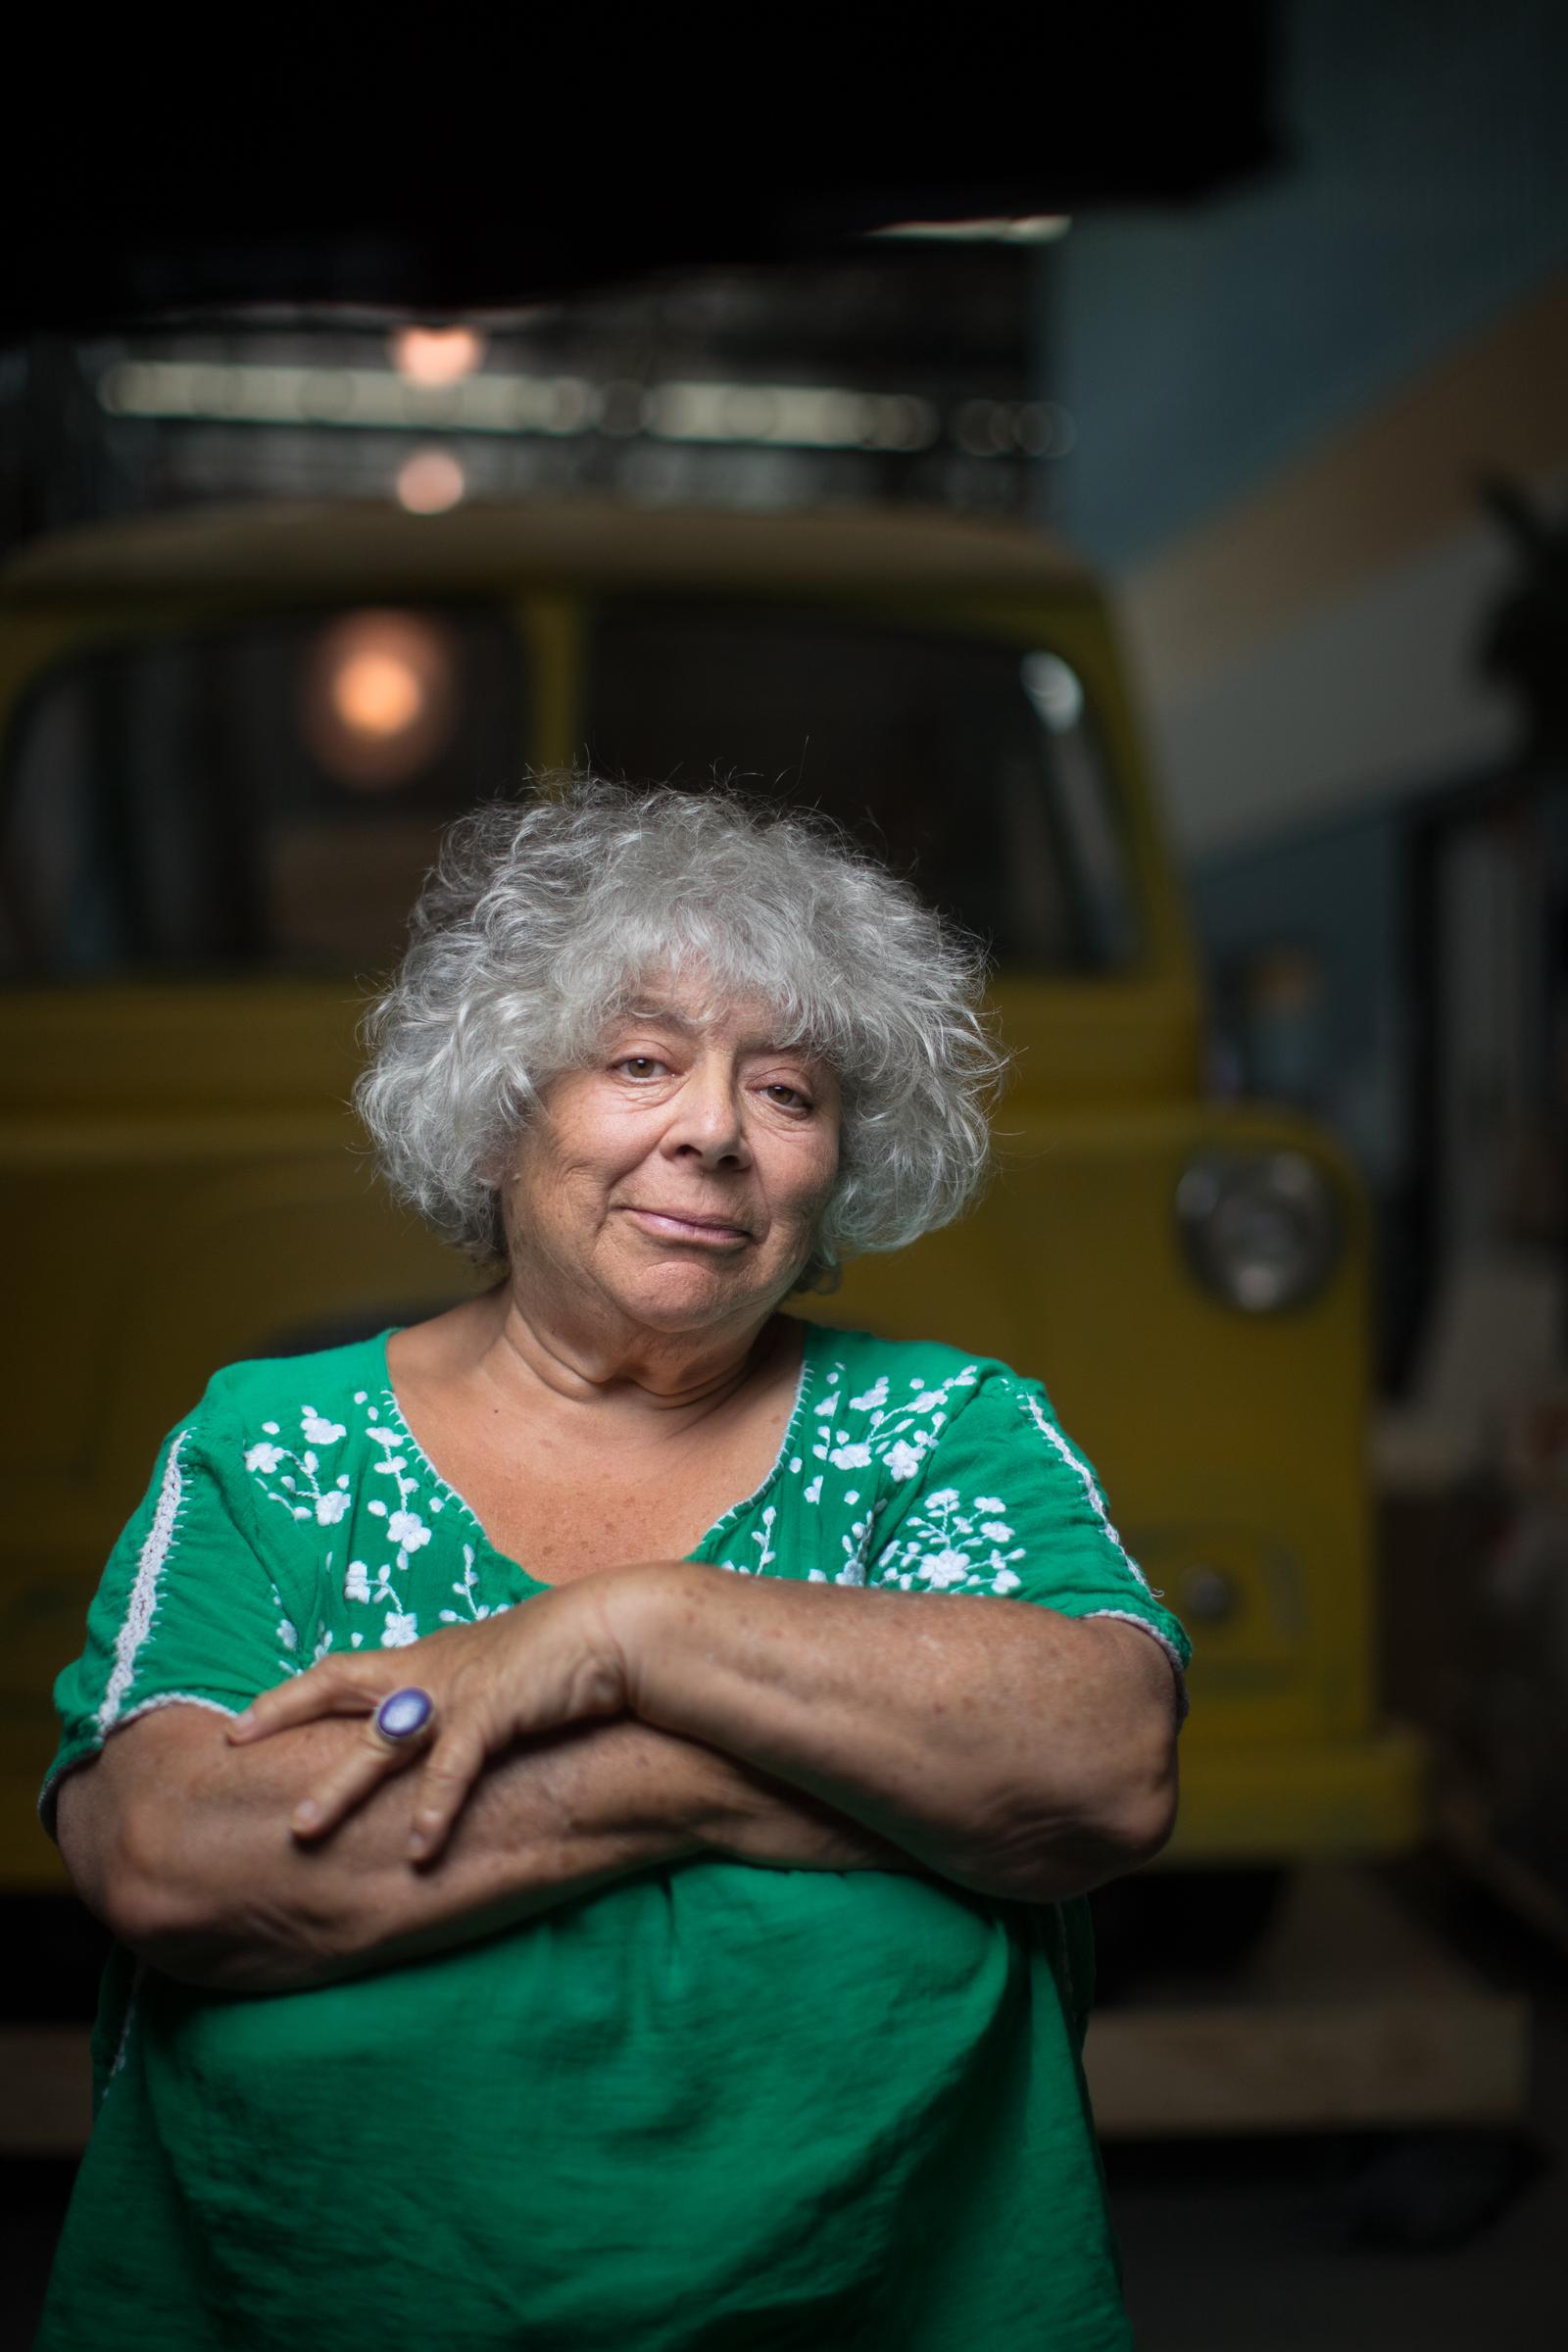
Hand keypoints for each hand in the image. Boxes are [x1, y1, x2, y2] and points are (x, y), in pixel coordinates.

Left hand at [226, 1571, 647, 1862]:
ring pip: (381, 1741)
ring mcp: (456, 1691)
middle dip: (284, 1712)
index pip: (341, 1670)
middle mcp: (428, 1671)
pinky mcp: (493, 1712)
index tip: (242, 1719)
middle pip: (339, 1686)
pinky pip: (452, 1769)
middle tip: (234, 1741)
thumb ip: (454, 1698)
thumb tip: (430, 1728)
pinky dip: (433, 1809)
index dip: (290, 1694)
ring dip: (339, 1786)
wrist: (610, 1630)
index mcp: (423, 1659)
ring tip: (300, 1827)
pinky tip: (418, 1850)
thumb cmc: (555, 1656)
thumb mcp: (490, 1672)